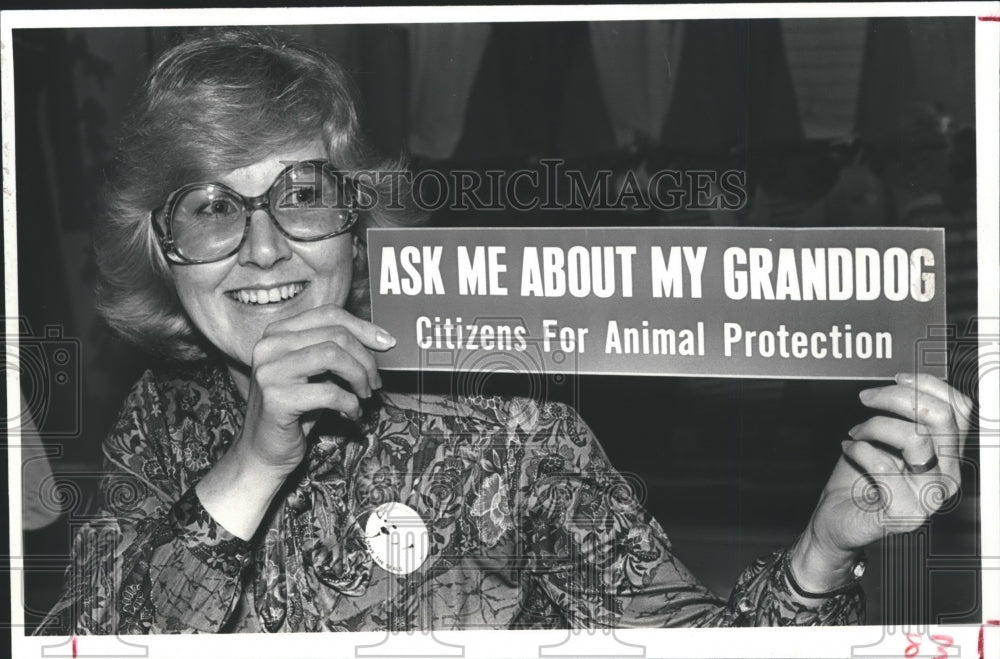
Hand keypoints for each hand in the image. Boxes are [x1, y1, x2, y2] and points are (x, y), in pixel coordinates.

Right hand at [237, 303, 394, 475]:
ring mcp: (270, 371)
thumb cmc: (295, 411)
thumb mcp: (314, 373)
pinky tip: (351, 414)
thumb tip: (377, 340)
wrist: (262, 450)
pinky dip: (350, 404)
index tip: (386, 343)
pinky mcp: (276, 398)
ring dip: (359, 378)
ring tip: (364, 395)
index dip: (363, 327)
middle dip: (365, 359)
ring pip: (333, 356)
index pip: (329, 314)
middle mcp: (269, 346)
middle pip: (335, 335)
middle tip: (374, 382)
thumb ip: (334, 351)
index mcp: (277, 333)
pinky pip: (329, 393)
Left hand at [792, 372, 971, 590]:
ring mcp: (930, 497)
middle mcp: (948, 476)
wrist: (836, 519)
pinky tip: (849, 448)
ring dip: (875, 425)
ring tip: (856, 431)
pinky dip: (858, 449)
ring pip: (915, 438)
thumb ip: (902, 417)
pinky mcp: (905, 512)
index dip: (929, 385)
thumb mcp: (884, 438)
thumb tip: (902, 382)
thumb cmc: (860, 478)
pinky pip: (882, 464)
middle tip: (867, 398)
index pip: (960, 410)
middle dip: (898, 397)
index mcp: (948, 455)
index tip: (898, 377)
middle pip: (940, 417)